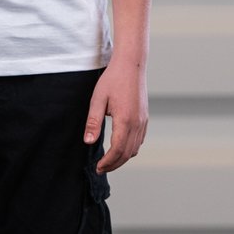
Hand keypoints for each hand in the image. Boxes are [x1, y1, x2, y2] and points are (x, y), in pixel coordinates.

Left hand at [83, 58, 148, 173]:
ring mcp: (143, 121)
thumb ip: (93, 122)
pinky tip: (120, 147)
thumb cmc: (113, 79)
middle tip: (101, 168)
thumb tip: (88, 141)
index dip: (108, 162)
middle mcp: (137, 123)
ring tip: (109, 160)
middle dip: (114, 164)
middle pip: (128, 153)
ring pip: (135, 148)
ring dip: (123, 158)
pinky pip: (140, 139)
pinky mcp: (145, 117)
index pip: (117, 150)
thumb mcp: (98, 100)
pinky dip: (130, 148)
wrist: (132, 65)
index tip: (97, 167)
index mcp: (125, 120)